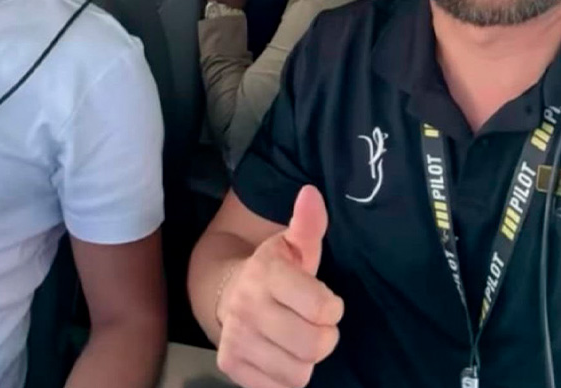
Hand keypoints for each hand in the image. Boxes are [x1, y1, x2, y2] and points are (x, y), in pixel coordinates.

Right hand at [216, 186, 343, 387]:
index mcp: (267, 272)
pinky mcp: (230, 365)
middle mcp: (247, 305)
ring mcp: (236, 337)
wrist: (228, 291)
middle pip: (315, 345)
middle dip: (324, 336)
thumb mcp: (295, 245)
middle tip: (315, 324)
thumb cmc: (277, 270)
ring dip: (305, 359)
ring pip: (299, 372)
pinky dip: (285, 377)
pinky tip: (281, 354)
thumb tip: (311, 193)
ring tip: (297, 338)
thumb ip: (308, 223)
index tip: (326, 301)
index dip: (332, 307)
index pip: (323, 308)